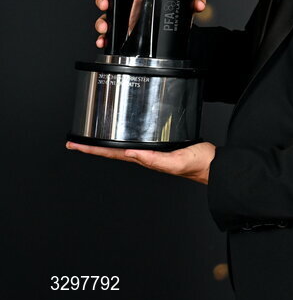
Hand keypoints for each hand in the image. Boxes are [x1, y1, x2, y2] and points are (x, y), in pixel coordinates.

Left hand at [65, 140, 215, 184]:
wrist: (212, 164)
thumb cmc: (198, 164)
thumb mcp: (177, 161)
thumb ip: (155, 159)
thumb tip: (133, 153)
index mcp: (144, 159)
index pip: (112, 153)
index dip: (92, 149)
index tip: (75, 145)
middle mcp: (144, 156)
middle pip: (111, 150)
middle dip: (92, 146)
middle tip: (74, 141)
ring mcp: (151, 152)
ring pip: (121, 147)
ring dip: (104, 143)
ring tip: (91, 139)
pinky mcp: (160, 146)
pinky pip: (135, 142)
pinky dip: (123, 138)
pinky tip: (122, 135)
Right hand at [94, 0, 207, 48]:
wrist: (174, 33)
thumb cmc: (175, 14)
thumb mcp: (184, 6)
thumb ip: (192, 2)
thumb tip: (199, 3)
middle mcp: (131, 4)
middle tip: (105, 4)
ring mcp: (126, 19)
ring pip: (107, 16)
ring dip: (102, 21)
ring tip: (105, 27)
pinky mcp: (124, 34)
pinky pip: (110, 35)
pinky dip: (104, 39)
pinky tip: (104, 41)